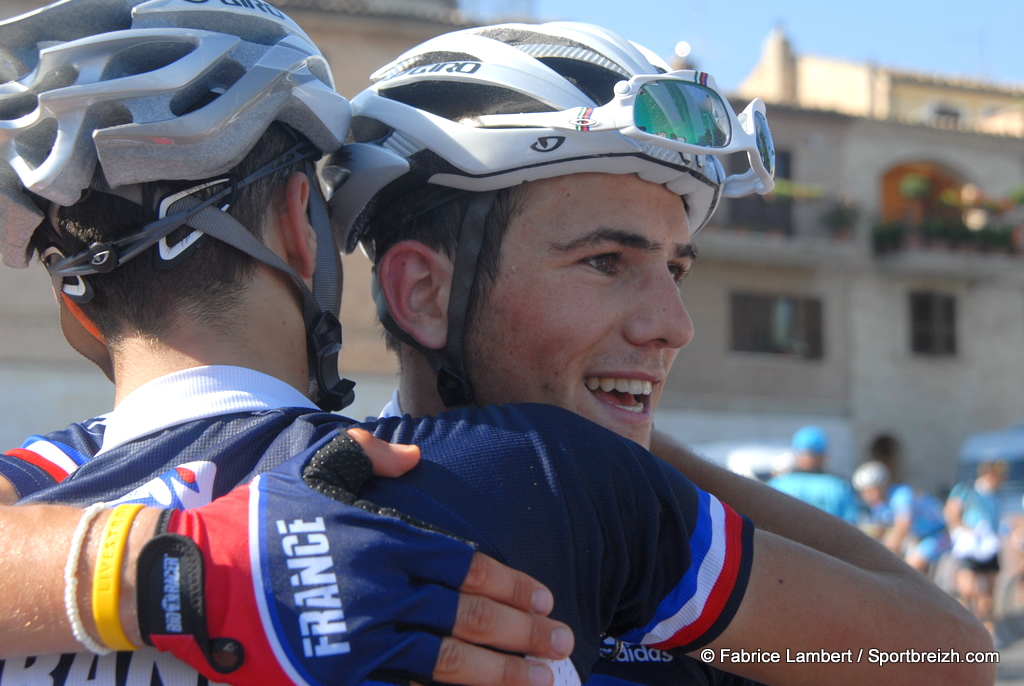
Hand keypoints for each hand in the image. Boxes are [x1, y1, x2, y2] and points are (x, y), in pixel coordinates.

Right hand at [133, 429, 573, 685]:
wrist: (194, 578)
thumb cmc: (259, 522)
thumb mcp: (313, 470)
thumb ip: (371, 456)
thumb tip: (416, 454)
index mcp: (383, 540)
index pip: (466, 565)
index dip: (510, 584)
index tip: (545, 599)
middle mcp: (382, 590)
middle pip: (470, 616)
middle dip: (524, 633)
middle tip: (564, 643)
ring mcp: (360, 638)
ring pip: (448, 661)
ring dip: (501, 673)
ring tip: (542, 680)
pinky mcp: (336, 674)